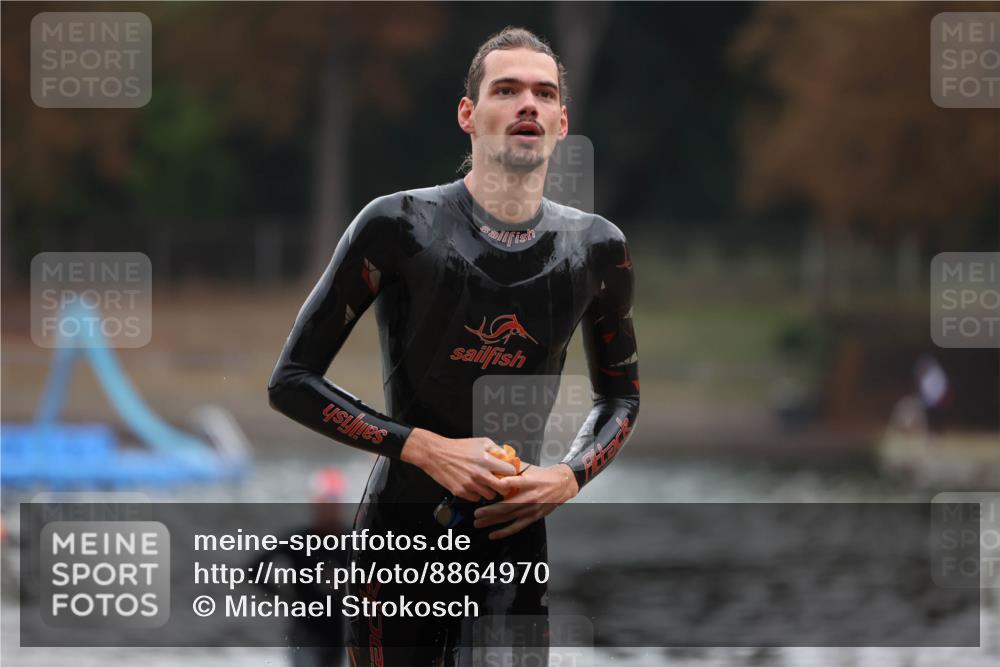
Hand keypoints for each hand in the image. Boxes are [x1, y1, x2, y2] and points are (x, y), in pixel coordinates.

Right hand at [401, 428, 515, 501]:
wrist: (436, 454)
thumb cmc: (458, 447)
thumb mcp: (481, 442)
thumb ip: (497, 449)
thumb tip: (508, 457)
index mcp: (486, 460)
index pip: (510, 472)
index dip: (511, 473)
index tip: (509, 474)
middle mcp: (480, 474)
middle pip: (503, 488)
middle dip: (505, 487)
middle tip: (501, 484)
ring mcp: (470, 484)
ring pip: (490, 496)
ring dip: (489, 491)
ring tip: (484, 483)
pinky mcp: (461, 492)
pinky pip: (476, 498)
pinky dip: (476, 494)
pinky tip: (473, 486)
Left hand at [473, 463, 578, 539]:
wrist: (562, 485)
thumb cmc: (543, 476)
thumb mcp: (529, 469)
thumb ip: (512, 469)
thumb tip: (494, 467)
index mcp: (529, 482)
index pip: (514, 482)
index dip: (502, 484)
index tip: (488, 486)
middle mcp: (530, 496)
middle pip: (507, 506)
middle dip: (489, 511)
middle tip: (476, 513)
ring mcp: (531, 509)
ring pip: (508, 517)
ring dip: (492, 521)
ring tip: (478, 522)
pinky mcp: (532, 517)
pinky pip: (516, 527)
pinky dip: (504, 532)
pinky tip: (493, 534)